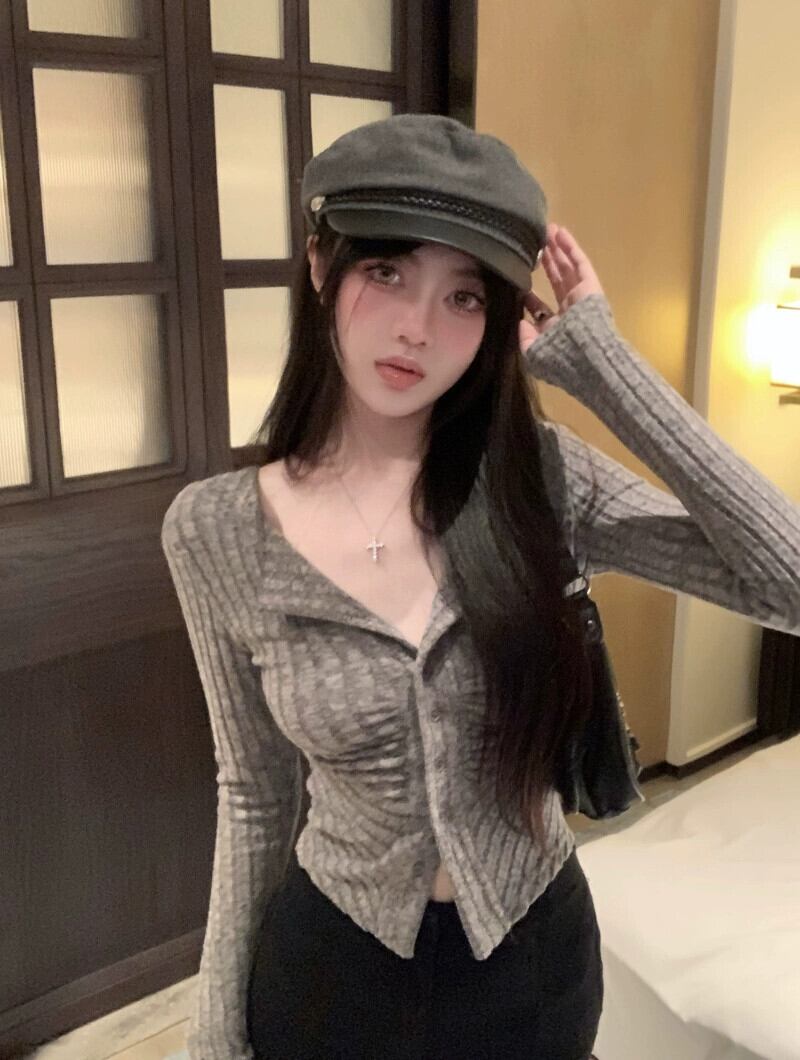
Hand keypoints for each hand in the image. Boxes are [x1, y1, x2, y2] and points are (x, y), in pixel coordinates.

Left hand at [519, 223, 604, 349]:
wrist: (586, 356)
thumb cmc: (561, 358)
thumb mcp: (534, 353)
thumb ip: (524, 338)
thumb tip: (520, 321)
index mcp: (556, 329)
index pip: (541, 309)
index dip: (530, 296)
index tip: (519, 283)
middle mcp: (569, 312)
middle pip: (556, 282)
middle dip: (547, 264)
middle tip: (536, 246)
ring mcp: (581, 297)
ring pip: (567, 268)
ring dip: (558, 250)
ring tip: (548, 231)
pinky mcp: (590, 286)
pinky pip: (580, 263)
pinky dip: (571, 248)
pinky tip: (561, 234)